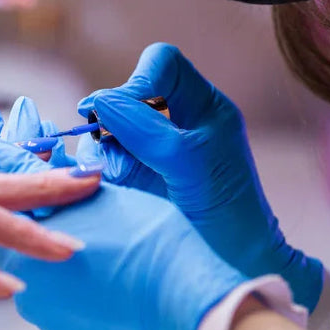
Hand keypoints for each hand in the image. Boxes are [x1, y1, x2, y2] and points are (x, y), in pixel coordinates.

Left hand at [0, 103, 246, 329]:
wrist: (187, 301)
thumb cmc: (146, 242)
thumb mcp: (86, 192)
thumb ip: (28, 171)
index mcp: (19, 255)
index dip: (11, 184)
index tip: (29, 166)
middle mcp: (27, 293)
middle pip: (18, 242)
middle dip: (40, 215)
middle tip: (77, 196)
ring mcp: (53, 319)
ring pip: (45, 269)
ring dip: (59, 246)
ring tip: (100, 229)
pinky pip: (68, 296)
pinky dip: (80, 276)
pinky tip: (108, 260)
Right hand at [76, 43, 323, 310]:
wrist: (231, 266)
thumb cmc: (224, 211)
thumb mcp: (186, 160)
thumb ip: (144, 126)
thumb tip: (100, 101)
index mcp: (202, 106)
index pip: (162, 63)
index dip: (138, 78)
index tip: (121, 112)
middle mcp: (176, 122)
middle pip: (129, 94)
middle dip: (113, 116)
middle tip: (105, 139)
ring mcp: (153, 151)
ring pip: (109, 127)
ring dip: (102, 145)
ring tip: (112, 171)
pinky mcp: (134, 178)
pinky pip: (102, 156)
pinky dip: (98, 166)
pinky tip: (109, 183)